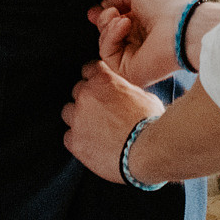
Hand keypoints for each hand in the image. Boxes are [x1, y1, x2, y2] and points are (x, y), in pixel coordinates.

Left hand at [62, 60, 164, 182]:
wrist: (146, 150)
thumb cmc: (150, 123)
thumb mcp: (145, 97)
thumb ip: (128, 92)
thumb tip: (128, 96)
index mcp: (104, 80)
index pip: (89, 69)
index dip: (94, 78)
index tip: (97, 85)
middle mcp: (86, 96)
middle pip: (77, 91)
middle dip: (88, 99)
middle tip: (101, 112)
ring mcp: (78, 119)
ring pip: (68, 112)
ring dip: (78, 117)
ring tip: (95, 129)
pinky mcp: (75, 141)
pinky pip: (68, 136)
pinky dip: (77, 139)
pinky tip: (92, 145)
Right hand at [90, 0, 195, 85]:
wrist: (180, 25)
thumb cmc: (166, 6)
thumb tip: (100, 6)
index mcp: (141, 26)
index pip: (114, 25)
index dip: (103, 17)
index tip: (95, 10)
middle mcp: (136, 44)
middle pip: (105, 34)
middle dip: (104, 20)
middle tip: (112, 12)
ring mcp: (132, 59)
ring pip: (104, 44)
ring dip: (108, 27)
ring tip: (123, 19)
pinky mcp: (128, 72)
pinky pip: (107, 55)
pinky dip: (111, 37)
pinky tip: (124, 26)